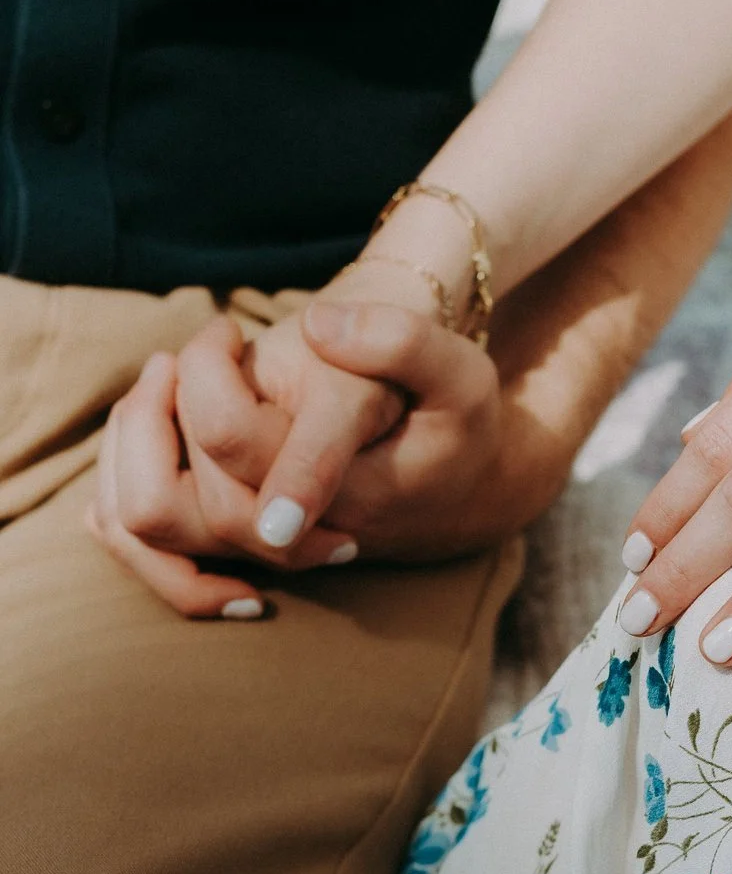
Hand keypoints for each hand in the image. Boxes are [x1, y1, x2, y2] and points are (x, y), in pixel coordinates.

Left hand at [91, 293, 503, 616]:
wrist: (457, 490)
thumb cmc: (454, 425)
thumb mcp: (461, 375)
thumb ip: (404, 342)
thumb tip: (317, 326)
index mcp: (339, 493)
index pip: (235, 449)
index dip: (208, 384)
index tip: (230, 330)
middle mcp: (285, 536)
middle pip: (164, 500)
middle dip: (165, 398)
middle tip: (217, 336)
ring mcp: (250, 547)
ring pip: (139, 524)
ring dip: (134, 436)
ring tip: (176, 372)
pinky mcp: (228, 542)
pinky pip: (135, 531)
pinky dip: (128, 465)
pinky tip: (166, 410)